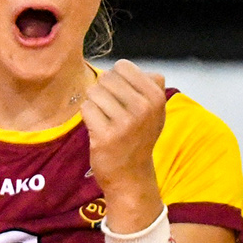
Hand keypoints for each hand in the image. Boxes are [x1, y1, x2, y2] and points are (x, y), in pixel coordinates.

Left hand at [84, 59, 165, 232]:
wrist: (131, 176)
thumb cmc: (139, 137)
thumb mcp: (155, 110)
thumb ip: (148, 84)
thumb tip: (125, 66)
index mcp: (156, 97)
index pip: (123, 66)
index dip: (116, 79)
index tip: (122, 97)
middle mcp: (143, 108)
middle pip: (106, 78)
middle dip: (103, 92)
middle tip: (111, 111)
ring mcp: (125, 123)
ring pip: (94, 92)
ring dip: (94, 104)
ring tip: (105, 120)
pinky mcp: (105, 136)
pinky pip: (86, 108)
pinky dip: (87, 116)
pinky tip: (98, 129)